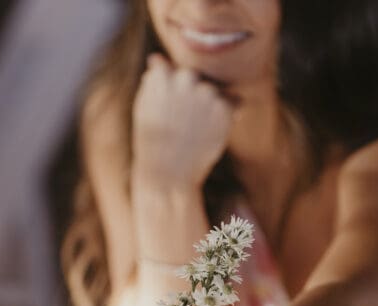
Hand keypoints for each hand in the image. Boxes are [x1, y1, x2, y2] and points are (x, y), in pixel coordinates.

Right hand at [132, 54, 231, 189]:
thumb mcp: (143, 108)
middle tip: (185, 119)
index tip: (166, 106)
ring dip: (210, 103)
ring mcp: (207, 92)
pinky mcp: (225, 107)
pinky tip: (213, 129)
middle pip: (192, 76)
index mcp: (162, 76)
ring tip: (197, 128)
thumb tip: (157, 60)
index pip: (168, 68)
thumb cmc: (152, 142)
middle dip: (190, 92)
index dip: (168, 86)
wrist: (168, 172)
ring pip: (213, 89)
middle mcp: (186, 78)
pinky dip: (228, 113)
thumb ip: (153, 81)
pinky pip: (233, 101)